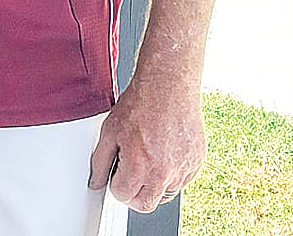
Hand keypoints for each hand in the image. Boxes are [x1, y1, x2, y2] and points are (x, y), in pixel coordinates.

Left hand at [88, 79, 205, 211]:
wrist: (168, 86)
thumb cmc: (140, 103)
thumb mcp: (109, 130)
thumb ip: (100, 160)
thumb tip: (96, 180)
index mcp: (140, 165)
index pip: (123, 196)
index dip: (115, 183)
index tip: (115, 173)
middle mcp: (164, 173)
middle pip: (145, 205)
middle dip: (132, 194)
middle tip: (128, 175)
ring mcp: (183, 170)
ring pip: (163, 194)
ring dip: (152, 183)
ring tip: (146, 156)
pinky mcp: (196, 164)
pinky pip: (180, 181)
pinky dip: (169, 174)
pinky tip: (161, 152)